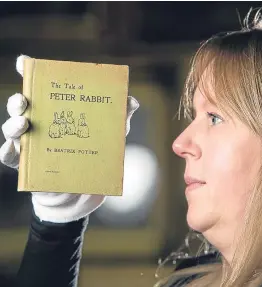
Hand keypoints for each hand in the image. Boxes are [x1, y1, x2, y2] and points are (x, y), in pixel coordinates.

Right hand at [0, 55, 138, 222]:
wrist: (85, 185)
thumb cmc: (95, 151)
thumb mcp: (111, 132)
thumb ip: (121, 115)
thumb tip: (132, 101)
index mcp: (57, 108)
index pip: (40, 86)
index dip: (28, 72)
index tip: (23, 62)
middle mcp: (39, 121)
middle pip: (21, 105)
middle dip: (19, 100)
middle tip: (24, 100)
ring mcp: (30, 143)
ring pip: (13, 129)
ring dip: (14, 125)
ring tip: (24, 125)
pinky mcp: (26, 165)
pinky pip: (10, 157)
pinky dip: (9, 152)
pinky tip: (15, 149)